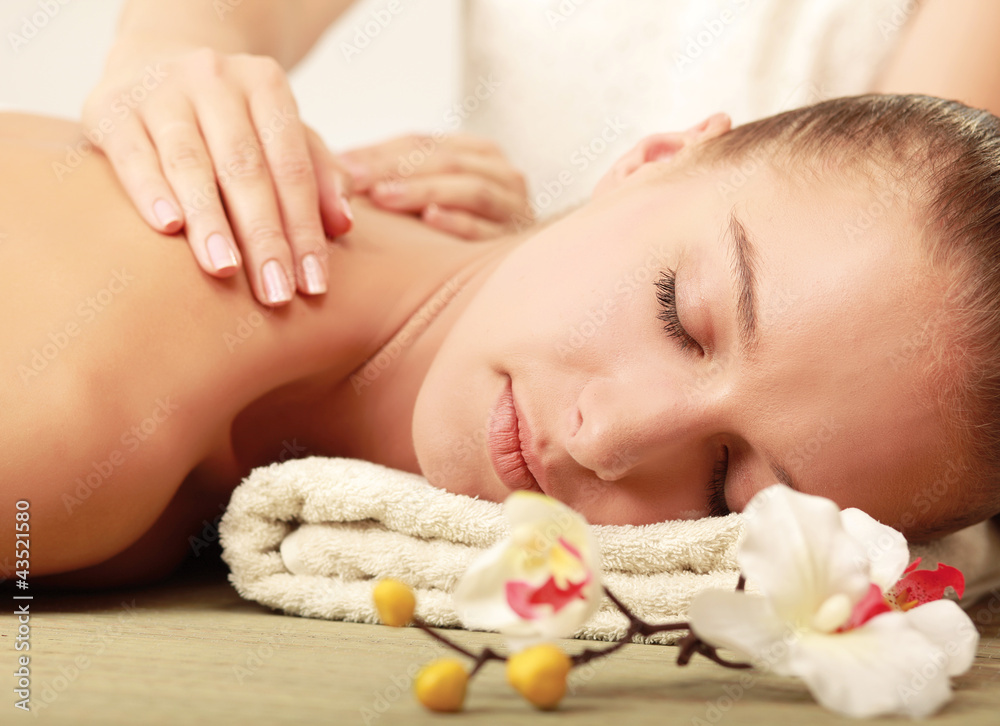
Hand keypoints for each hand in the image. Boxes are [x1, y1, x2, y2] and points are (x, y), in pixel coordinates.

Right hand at [82, 47, 352, 304]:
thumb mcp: (280, 132)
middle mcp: (215, 79)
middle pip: (245, 169)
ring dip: (211, 222)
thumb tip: (344, 224)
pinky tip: (168, 227)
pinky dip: (150, 190)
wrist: (154, 60)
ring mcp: (161, 91)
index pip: (292, 167)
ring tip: (226, 270)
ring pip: (190, 163)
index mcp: (266, 84)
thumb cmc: (232, 117)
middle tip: (276, 293)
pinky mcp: (110, 109)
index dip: (305, 228)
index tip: (314, 285)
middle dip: (264, 236)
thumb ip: (318, 174)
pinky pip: (133, 154)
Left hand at [339, 134, 533, 238]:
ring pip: (470, 188)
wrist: (521, 277)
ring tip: (383, 196)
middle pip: (445, 161)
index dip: (379, 152)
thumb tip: (328, 163)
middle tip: (351, 179)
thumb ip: (393, 175)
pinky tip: (431, 219)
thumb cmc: (460, 229)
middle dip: (395, 168)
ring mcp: (514, 208)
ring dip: (423, 190)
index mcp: (478, 153)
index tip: (337, 163)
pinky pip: (487, 230)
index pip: (422, 144)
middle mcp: (502, 174)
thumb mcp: (430, 191)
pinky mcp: (516, 242)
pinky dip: (459, 222)